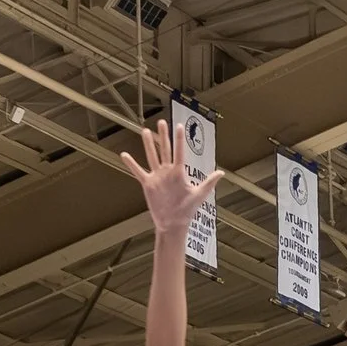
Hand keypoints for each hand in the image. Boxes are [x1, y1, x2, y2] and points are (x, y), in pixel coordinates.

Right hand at [119, 119, 203, 240]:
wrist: (174, 223)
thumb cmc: (187, 210)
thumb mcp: (199, 194)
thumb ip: (209, 182)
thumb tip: (221, 172)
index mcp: (179, 172)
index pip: (179, 152)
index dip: (179, 139)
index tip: (179, 125)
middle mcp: (167, 172)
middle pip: (165, 150)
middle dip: (163, 136)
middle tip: (161, 122)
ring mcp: (157, 177)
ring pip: (152, 156)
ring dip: (149, 144)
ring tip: (145, 131)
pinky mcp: (148, 184)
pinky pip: (138, 172)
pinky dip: (131, 164)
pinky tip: (124, 154)